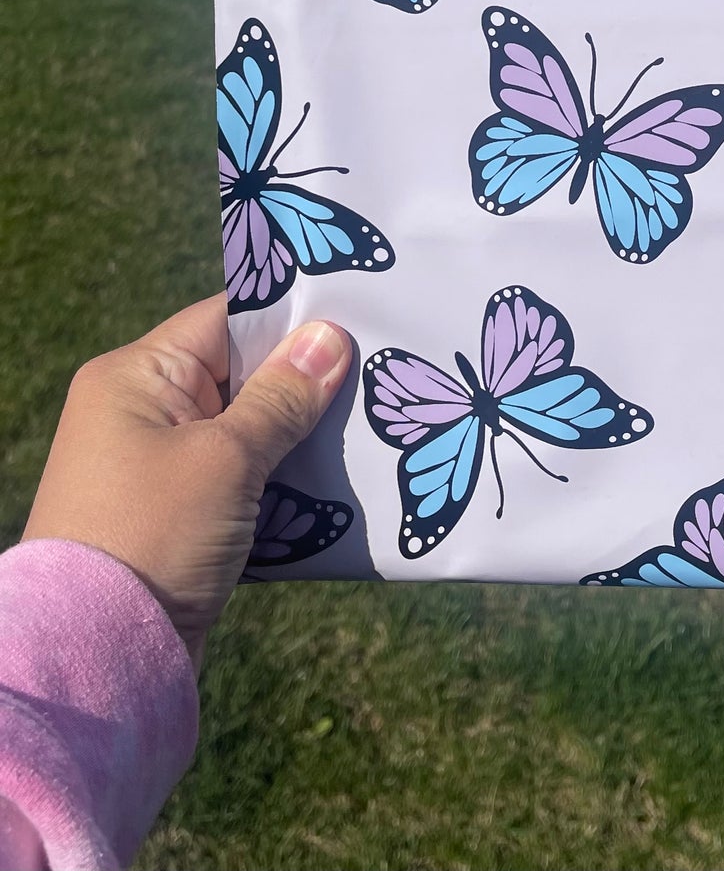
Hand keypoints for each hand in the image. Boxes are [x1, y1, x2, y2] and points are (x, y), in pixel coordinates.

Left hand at [23, 295, 350, 665]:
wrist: (96, 659)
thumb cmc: (154, 536)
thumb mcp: (227, 458)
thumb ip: (282, 395)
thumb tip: (329, 335)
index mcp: (135, 375)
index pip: (226, 318)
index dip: (290, 316)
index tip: (358, 313)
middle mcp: (138, 410)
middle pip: (240, 373)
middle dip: (304, 380)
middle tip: (378, 372)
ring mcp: (154, 465)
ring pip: (245, 428)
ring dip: (296, 435)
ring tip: (368, 426)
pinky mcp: (173, 514)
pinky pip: (238, 476)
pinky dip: (278, 478)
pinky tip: (333, 482)